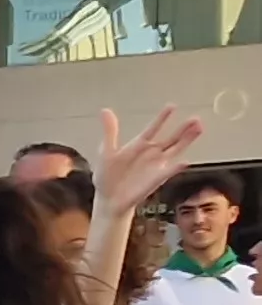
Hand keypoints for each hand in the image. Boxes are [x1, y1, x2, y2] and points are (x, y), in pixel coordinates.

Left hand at [93, 105, 204, 219]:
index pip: (153, 128)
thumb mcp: (107, 152)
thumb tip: (105, 110)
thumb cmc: (107, 176)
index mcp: (139, 145)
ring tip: (198, 130)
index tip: (172, 106)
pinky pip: (168, 172)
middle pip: (172, 138)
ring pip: (176, 150)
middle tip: (195, 118)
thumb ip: (110, 131)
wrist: (109, 199)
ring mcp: (157, 165)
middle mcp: (152, 153)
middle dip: (183, 128)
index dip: (162, 118)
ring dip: (187, 140)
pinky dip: (176, 167)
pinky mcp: (157, 179)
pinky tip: (184, 162)